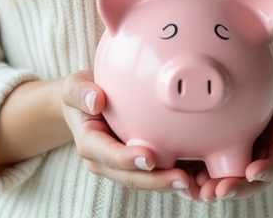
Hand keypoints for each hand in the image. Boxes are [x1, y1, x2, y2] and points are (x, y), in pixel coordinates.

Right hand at [60, 70, 193, 197]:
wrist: (88, 103)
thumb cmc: (83, 95)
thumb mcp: (75, 87)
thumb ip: (81, 92)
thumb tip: (95, 100)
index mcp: (90, 144)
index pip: (108, 156)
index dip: (127, 159)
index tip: (148, 157)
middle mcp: (107, 161)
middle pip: (131, 177)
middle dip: (156, 180)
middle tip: (181, 179)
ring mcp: (124, 166)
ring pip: (147, 181)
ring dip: (170, 185)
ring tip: (195, 183)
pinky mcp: (140, 163)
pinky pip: (158, 174)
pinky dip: (177, 178)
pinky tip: (198, 178)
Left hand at [191, 79, 272, 202]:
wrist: (266, 96)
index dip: (266, 171)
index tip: (253, 173)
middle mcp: (259, 162)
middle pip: (250, 182)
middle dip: (235, 188)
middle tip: (219, 191)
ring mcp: (240, 162)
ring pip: (229, 181)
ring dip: (214, 188)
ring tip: (200, 191)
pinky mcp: (222, 157)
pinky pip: (212, 171)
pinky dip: (200, 177)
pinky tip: (188, 180)